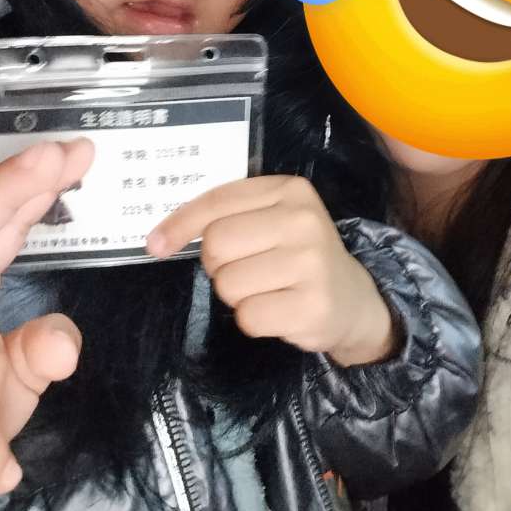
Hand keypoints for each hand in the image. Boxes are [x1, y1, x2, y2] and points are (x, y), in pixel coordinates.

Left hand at [147, 175, 397, 366]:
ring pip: (228, 284)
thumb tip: (158, 240)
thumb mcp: (272, 219)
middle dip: (219, 265)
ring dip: (237, 296)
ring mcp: (311, 263)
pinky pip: (248, 317)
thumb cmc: (299, 254)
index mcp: (290, 190)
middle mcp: (304, 221)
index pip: (217, 202)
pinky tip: (279, 310)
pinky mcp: (313, 306)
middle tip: (246, 269)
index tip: (156, 244)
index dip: (180, 224)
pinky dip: (253, 320)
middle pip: (216, 245)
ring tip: (268, 289)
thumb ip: (226, 217)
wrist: (353, 299)